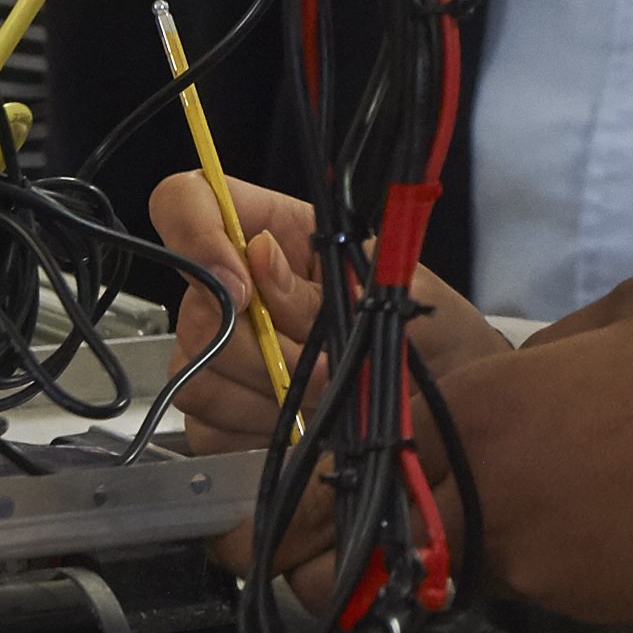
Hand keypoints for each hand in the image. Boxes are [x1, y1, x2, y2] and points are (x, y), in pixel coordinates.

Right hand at [153, 170, 504, 451]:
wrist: (446, 398)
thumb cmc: (424, 327)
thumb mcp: (388, 291)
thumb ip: (320, 283)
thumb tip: (259, 257)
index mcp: (269, 230)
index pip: (186, 202)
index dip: (194, 234)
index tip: (241, 282)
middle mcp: (230, 286)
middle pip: (195, 310)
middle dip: (265, 349)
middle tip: (327, 364)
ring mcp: (215, 350)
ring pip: (196, 373)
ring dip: (268, 393)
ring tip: (326, 392)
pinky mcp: (219, 408)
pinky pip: (207, 424)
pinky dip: (256, 430)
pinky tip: (301, 421)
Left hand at [389, 278, 632, 624]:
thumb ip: (559, 341)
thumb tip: (537, 368)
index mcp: (490, 412)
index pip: (386, 440)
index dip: (404, 434)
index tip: (424, 430)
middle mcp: (496, 501)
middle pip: (421, 513)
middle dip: (445, 493)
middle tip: (504, 462)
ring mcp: (543, 567)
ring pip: (490, 551)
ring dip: (517, 522)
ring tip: (592, 483)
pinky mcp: (595, 611)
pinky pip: (556, 580)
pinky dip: (578, 553)